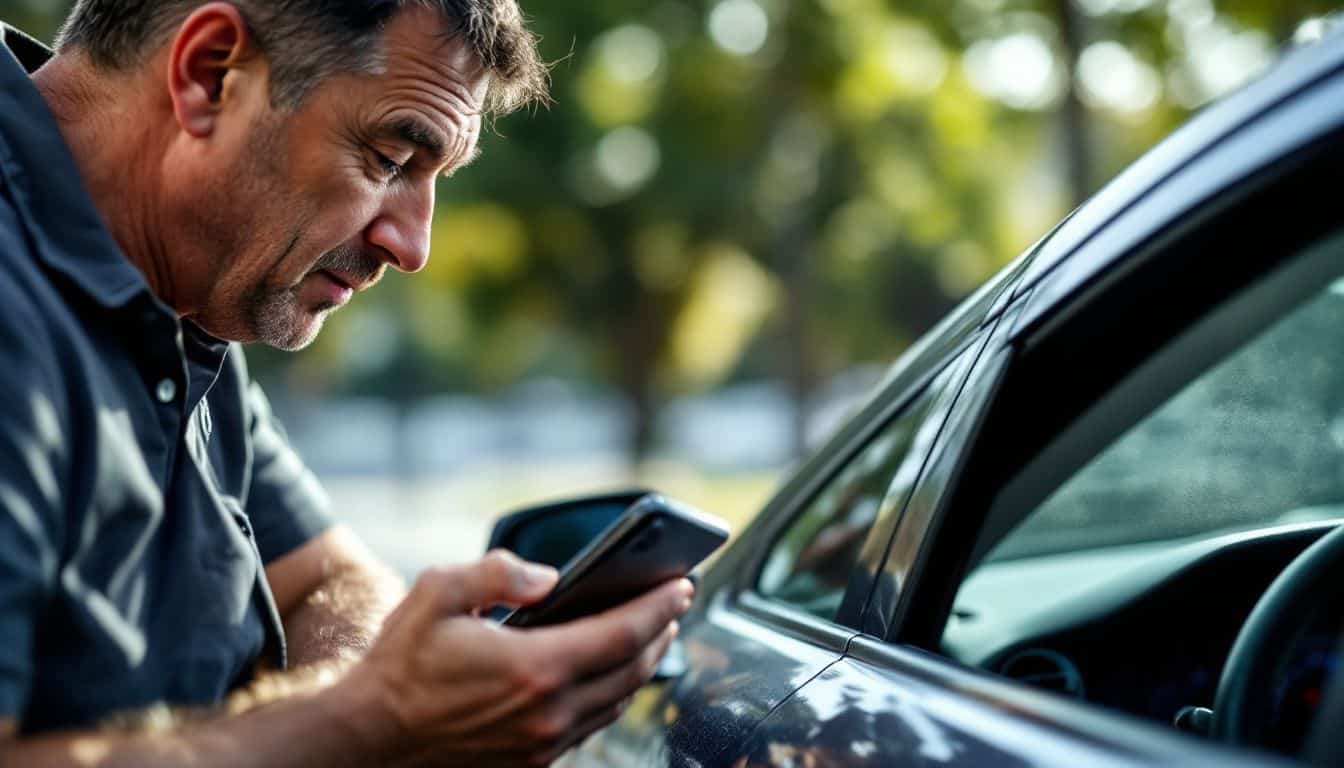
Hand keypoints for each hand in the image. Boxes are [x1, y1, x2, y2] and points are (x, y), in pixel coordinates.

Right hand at [337, 549, 692, 766]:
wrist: (368, 739)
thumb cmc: (399, 665)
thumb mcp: (438, 594)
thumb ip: (498, 573)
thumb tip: (550, 577)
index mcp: (535, 667)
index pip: (624, 634)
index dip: (659, 606)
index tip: (682, 583)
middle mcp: (548, 712)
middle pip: (632, 670)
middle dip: (660, 632)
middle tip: (673, 603)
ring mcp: (543, 743)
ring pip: (616, 702)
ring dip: (640, 666)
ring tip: (648, 633)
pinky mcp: (532, 762)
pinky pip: (589, 726)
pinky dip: (610, 694)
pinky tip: (605, 673)